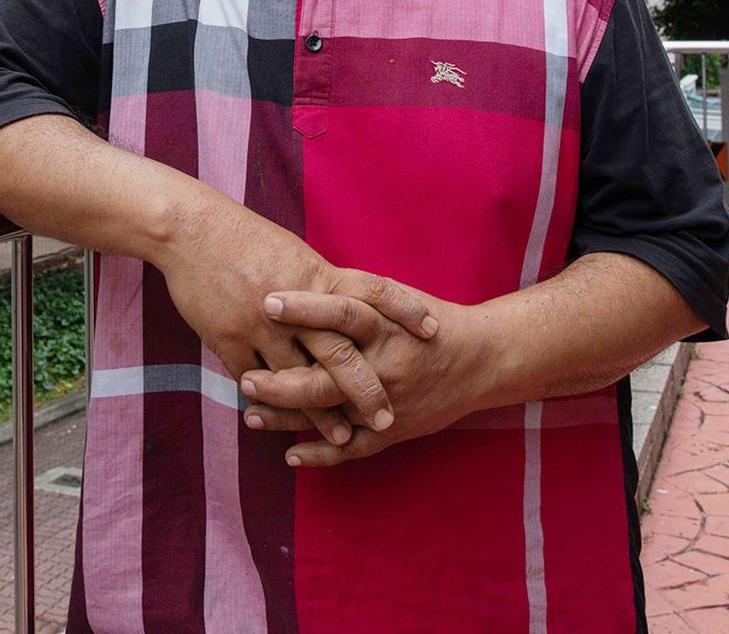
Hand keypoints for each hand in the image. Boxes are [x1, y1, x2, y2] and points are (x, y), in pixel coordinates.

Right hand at [156, 191, 437, 442]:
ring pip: (298, 380)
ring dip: (321, 414)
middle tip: (387, 419)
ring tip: (341, 437)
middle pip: (339, 355)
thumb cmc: (239, 237)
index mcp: (314, 276)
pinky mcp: (227, 340)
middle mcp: (294, 305)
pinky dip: (271, 404)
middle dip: (365, 391)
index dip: (404, 310)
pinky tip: (282, 422)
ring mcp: (259, 326)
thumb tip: (347, 304)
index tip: (432, 331)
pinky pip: (254, 381)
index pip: (372, 291)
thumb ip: (319, 283)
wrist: (186, 230)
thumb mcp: (289, 252)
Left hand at [241, 288, 479, 466]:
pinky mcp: (394, 430)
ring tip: (250, 415)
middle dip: (283, 381)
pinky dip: (322, 454)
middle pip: (328, 376)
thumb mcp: (392, 298)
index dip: (304, 308)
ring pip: (332, 416)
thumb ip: (348, 294)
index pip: (341, 314)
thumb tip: (291, 275)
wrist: (482, 360)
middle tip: (246, 379)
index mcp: (385, 327)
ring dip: (288, 419)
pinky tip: (290, 454)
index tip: (266, 302)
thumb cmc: (424, 321)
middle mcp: (386, 366)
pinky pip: (355, 449)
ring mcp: (389, 403)